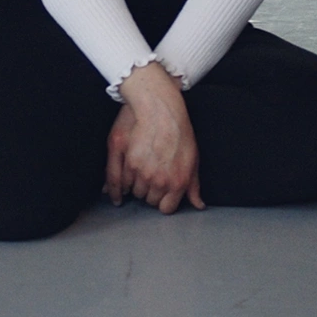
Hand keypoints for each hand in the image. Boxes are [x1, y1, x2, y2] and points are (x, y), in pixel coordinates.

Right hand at [105, 63, 204, 213]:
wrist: (161, 108)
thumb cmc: (178, 130)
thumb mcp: (193, 158)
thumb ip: (193, 185)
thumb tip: (198, 205)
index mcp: (177, 182)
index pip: (165, 208)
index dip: (162, 201)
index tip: (160, 194)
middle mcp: (159, 180)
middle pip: (148, 200)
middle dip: (149, 191)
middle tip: (149, 178)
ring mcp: (141, 172)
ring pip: (133, 191)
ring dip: (134, 186)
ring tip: (137, 174)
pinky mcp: (127, 160)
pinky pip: (119, 182)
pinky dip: (118, 186)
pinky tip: (119, 188)